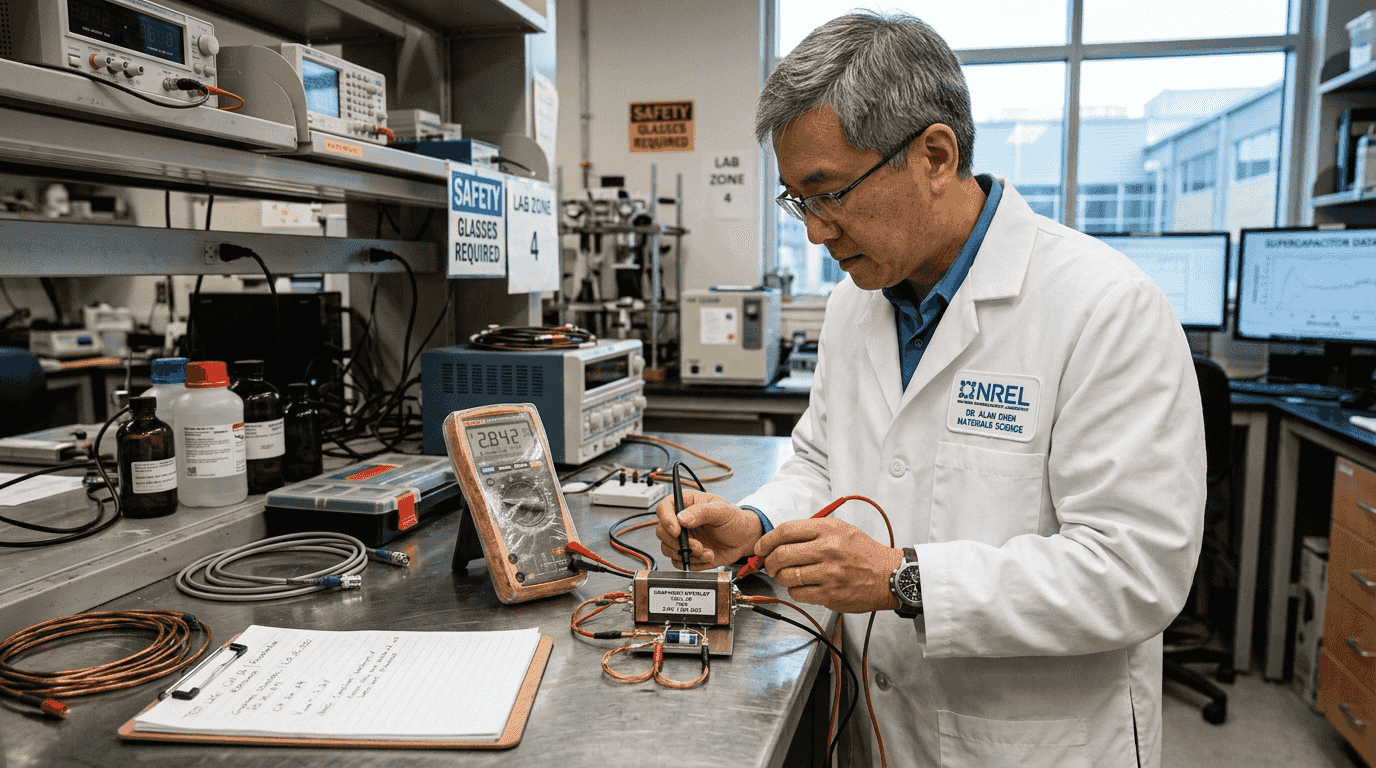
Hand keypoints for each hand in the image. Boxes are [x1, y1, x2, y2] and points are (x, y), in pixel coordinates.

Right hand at [654, 489, 762, 569]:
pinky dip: (693, 562)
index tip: (677, 530)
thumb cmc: (735, 519)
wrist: (745, 539)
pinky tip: (708, 556)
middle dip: (678, 542)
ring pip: (667, 549)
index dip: (666, 519)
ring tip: (705, 551)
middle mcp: (681, 521)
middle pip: (662, 531)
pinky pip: (679, 562)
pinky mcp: (687, 553)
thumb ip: (702, 512)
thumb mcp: (722, 510)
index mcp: (686, 503)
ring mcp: (683, 538)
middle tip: (696, 545)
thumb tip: (682, 518)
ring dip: (686, 554)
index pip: (664, 508)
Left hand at [756, 518, 902, 612]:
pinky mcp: (829, 594)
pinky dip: (794, 590)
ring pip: (786, 576)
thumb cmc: (862, 552)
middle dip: (769, 561)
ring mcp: (828, 573)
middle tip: (770, 564)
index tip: (760, 547)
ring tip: (787, 575)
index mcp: (828, 529)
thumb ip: (811, 531)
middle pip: (781, 555)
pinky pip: (798, 593)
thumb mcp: (840, 529)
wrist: (887, 575)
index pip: (785, 531)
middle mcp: (827, 549)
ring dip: (781, 577)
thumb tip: (778, 539)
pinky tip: (802, 586)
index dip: (766, 541)